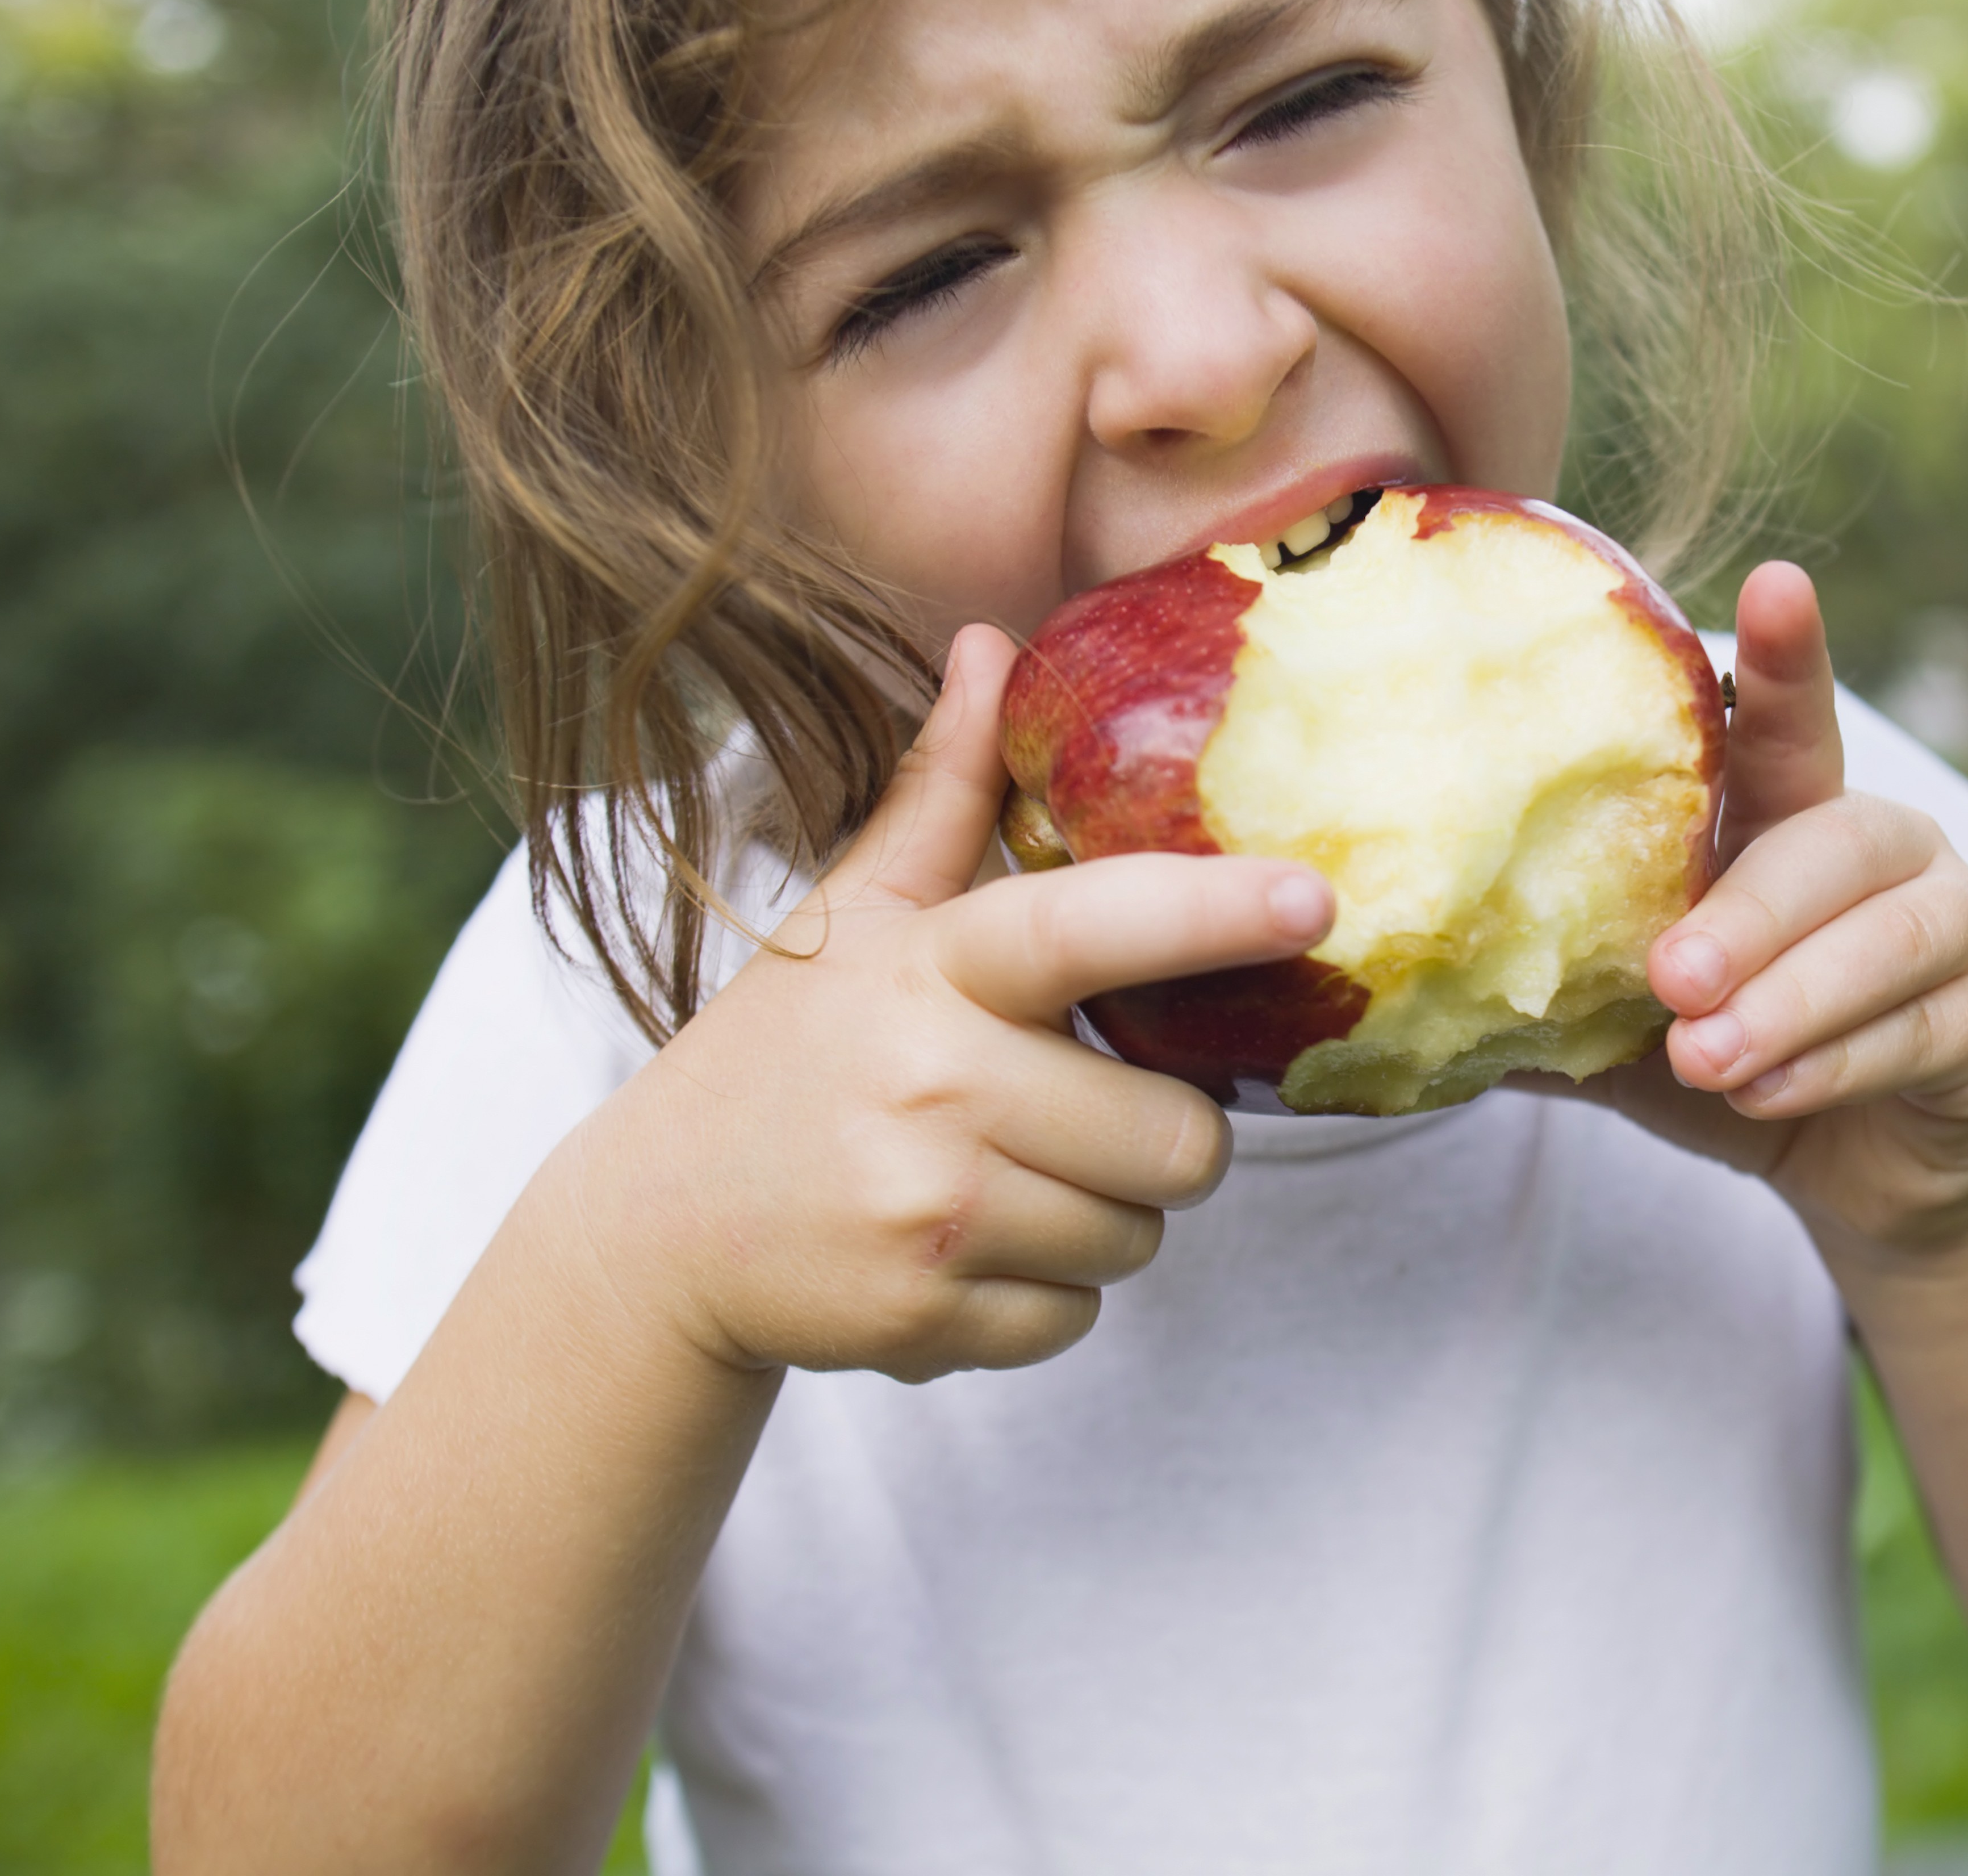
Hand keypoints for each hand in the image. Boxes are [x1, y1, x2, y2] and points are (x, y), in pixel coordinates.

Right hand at [566, 625, 1335, 1383]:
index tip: (1313, 897)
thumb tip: (993, 645)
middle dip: (1162, 1134)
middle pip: (1175, 1134)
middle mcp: (931, 1088)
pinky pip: (1081, 1316)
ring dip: (1105, 1213)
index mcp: (926, 970)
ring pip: (1139, 1232)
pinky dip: (1047, 1293)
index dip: (1211, 911)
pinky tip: (967, 1248)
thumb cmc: (783, 1053)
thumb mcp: (851, 913)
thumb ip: (941, 792)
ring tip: (1009, 1176)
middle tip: (1083, 1110)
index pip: (1090, 927)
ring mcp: (928, 1213)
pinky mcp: (927, 1322)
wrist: (654, 1231)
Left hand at [1561, 565, 1967, 1271]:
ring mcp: (1964, 924)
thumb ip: (1554, 995)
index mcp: (1794, 823)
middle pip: (1834, 838)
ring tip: (1709, 1059)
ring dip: (1790, 1000)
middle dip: (1750, 911)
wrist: (1864, 1178)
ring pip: (1887, 937)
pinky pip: (1922, 1026)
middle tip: (1672, 979)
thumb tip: (1399, 989)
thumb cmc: (1739, 1068)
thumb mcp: (1633, 1032)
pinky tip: (1768, 1095)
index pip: (1790, 727)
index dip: (1789, 657)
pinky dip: (1835, 1063)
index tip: (1777, 582)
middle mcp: (1892, 850)